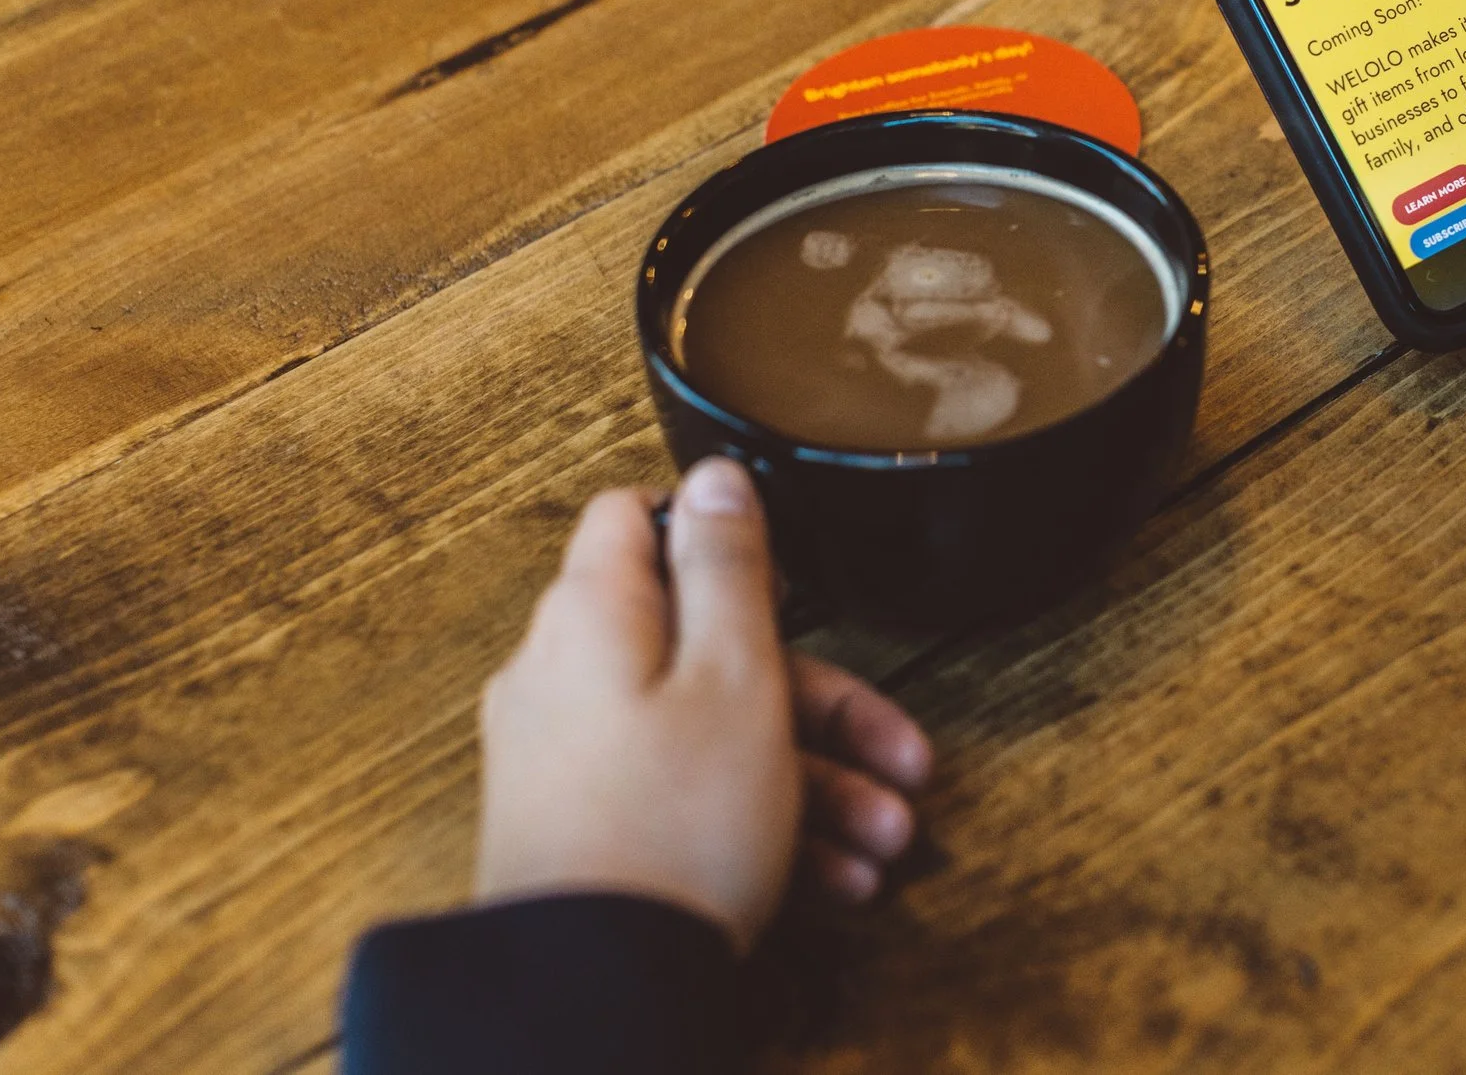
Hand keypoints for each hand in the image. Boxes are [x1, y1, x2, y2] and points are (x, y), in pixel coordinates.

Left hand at [475, 457, 932, 949]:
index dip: (719, 538)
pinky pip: (685, 802)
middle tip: (898, 754)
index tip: (787, 579)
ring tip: (884, 841)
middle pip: (705, 649)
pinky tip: (833, 881)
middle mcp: (567, 678)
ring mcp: (570, 761)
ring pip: (711, 737)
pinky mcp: (585, 833)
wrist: (599, 991)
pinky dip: (762, 829)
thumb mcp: (735, 673)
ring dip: (813, 783)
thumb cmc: (673, 828)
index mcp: (594, 616)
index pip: (638, 520)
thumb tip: (715, 473)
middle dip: (820, 704)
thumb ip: (728, 566)